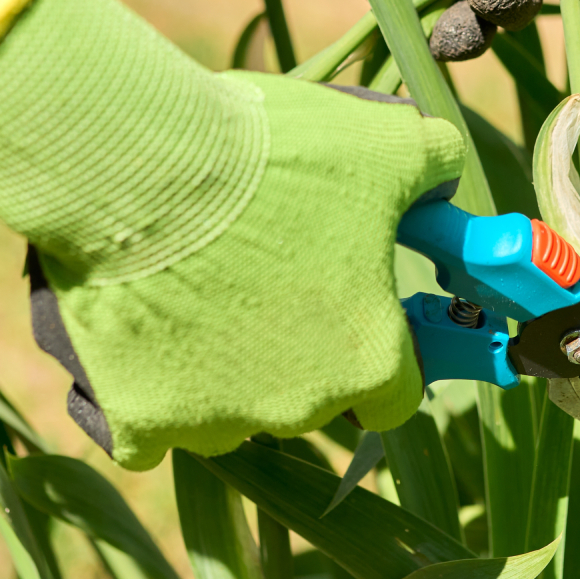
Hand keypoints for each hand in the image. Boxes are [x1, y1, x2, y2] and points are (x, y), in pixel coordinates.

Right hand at [0, 0, 465, 467]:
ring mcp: (212, 424)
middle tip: (267, 277)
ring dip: (222, 374)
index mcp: (370, 360)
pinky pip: (147, 436)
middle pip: (310, 400)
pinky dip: (146, 397)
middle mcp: (298, 409)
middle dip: (296, 351)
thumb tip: (444, 174)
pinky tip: (142, 339)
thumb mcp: (386, 142)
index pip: (395, 394)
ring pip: (229, 416)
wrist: (141, 169)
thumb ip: (432, 164)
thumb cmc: (276, 158)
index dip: (380, 352)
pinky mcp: (135, 421)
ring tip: (196, 289)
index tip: (355, 310)